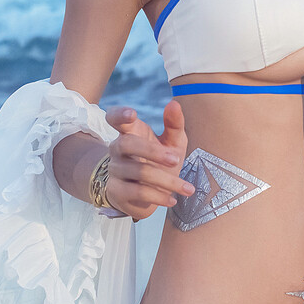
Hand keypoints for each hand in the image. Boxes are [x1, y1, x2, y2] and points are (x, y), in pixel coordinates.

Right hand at [103, 101, 193, 220]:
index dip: (119, 114)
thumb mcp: (172, 142)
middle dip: (153, 152)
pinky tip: (173, 199)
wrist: (146, 195)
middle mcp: (117, 149)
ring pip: (138, 172)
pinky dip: (158, 197)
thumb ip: (174, 124)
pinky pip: (138, 192)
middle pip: (127, 144)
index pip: (115, 119)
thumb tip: (174, 104)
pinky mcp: (117, 192)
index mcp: (129, 132)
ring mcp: (115, 170)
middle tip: (175, 159)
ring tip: (188, 188)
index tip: (132, 114)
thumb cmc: (160, 162)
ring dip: (167, 181)